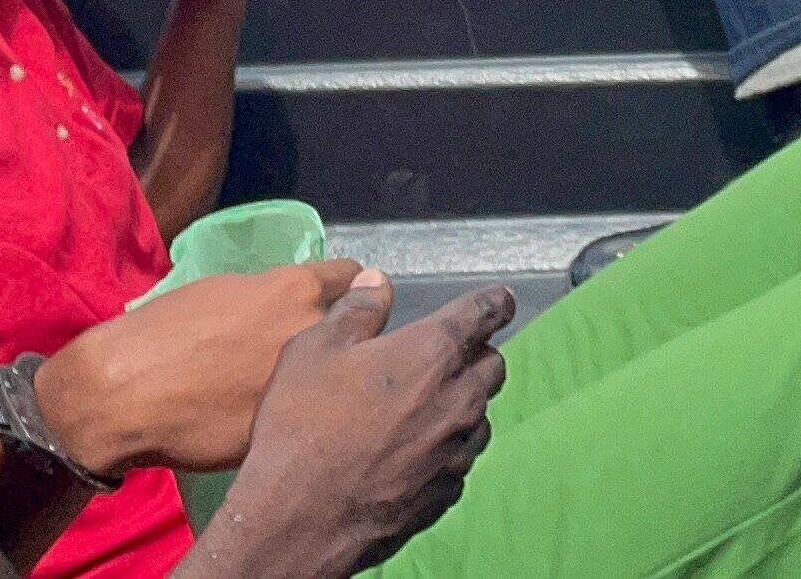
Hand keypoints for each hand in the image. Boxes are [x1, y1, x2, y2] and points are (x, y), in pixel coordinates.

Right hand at [34, 260, 363, 477]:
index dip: (352, 290)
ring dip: (329, 382)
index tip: (347, 301)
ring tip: (302, 390)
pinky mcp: (291, 430)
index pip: (353, 279)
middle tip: (317, 353)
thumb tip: (290, 299)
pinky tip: (281, 422)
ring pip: (338, 380)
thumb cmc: (163, 331)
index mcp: (297, 290)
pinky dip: (303, 419)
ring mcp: (307, 386)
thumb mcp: (222, 291)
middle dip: (342, 339)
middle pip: (356, 332)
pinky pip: (310, 419)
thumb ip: (271, 294)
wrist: (123, 395)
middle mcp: (315, 333)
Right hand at [186, 275, 512, 578]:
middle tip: (450, 354)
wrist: (298, 519)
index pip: (483, 314)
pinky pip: (460, 460)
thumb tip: (377, 282)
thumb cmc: (302, 428)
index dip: (494, 303)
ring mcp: (455, 452)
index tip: (502, 300)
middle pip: (492, 366)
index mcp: (431, 354)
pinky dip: (447, 449)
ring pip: (480, 416)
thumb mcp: (314, 350)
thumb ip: (356, 310)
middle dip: (478, 354)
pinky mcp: (445, 493)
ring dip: (464, 405)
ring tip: (427, 406)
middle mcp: (457, 401)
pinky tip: (416, 452)